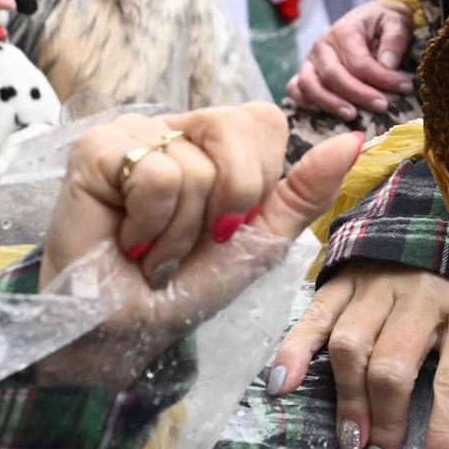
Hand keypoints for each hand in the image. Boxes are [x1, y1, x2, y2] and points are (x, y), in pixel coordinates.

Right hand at [37, 107, 358, 387]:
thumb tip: (352, 140)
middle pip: (234, 126)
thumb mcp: (262, 240)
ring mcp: (133, 134)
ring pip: (194, 162)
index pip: (264, 119)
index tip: (229, 224)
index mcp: (217, 143)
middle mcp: (176, 128)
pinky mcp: (96, 150)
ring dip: (182, 230)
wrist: (131, 329)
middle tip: (194, 239)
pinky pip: (154, 174)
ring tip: (154, 249)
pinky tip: (129, 241)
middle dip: (227, 202)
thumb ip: (306, 190)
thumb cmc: (190, 286)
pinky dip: (150, 225)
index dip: (257, 181)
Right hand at [270, 264, 448, 448]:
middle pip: (394, 367)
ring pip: (352, 346)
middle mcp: (424, 295)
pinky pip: (315, 315)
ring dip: (348, 400)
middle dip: (387, 421)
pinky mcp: (345, 276)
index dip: (447, 428)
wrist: (443, 208)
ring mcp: (379, 284)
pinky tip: (282, 384)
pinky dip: (295, 349)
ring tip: (350, 441)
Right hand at [285, 0, 416, 118]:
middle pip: (333, 75)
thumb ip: (394, 39)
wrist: (371, 19)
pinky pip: (295, 89)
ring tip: (353, 115)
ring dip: (329, 103)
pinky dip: (304, 102)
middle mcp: (322, 45)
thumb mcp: (396, 21)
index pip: (359, 61)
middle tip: (382, 106)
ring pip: (309, 84)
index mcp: (344, 31)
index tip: (405, 87)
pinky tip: (324, 114)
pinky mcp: (306, 72)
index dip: (382, 78)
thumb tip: (388, 63)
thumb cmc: (384, 23)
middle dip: (358, 94)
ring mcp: (311, 60)